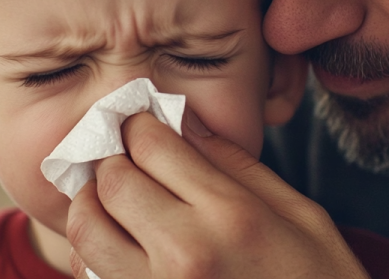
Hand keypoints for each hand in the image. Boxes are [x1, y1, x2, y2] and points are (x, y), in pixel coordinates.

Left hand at [65, 112, 369, 278]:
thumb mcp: (301, 217)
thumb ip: (237, 167)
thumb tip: (185, 125)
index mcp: (231, 216)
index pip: (152, 146)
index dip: (139, 126)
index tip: (141, 127)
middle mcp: (185, 253)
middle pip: (112, 181)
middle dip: (114, 161)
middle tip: (128, 161)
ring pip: (87, 230)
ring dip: (93, 206)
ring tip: (115, 203)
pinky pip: (93, 276)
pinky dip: (96, 253)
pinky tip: (121, 247)